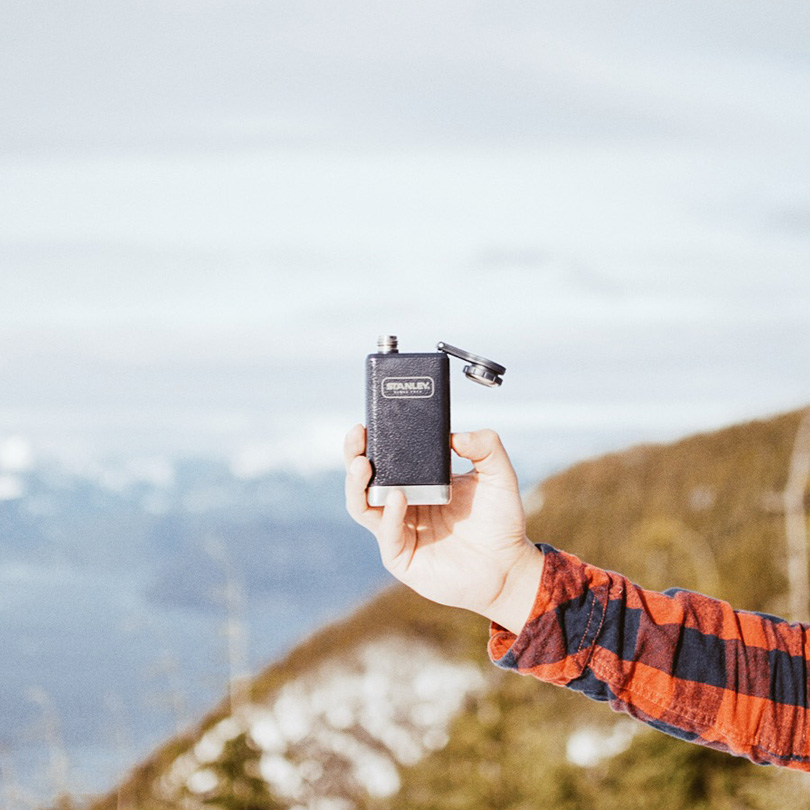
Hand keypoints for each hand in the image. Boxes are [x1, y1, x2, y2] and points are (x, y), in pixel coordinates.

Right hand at [344, 425, 543, 634]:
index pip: (385, 458)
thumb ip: (486, 446)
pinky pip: (387, 534)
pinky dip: (389, 515)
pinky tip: (397, 498)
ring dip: (357, 484)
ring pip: (362, 506)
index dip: (372, 441)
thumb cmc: (499, 521)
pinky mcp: (401, 557)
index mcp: (417, 482)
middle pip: (363, 479)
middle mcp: (401, 505)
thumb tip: (456, 435)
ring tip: (364, 464)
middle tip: (357, 436)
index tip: (369, 422)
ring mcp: (397, 531)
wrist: (508, 566)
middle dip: (354, 455)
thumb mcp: (498, 474)